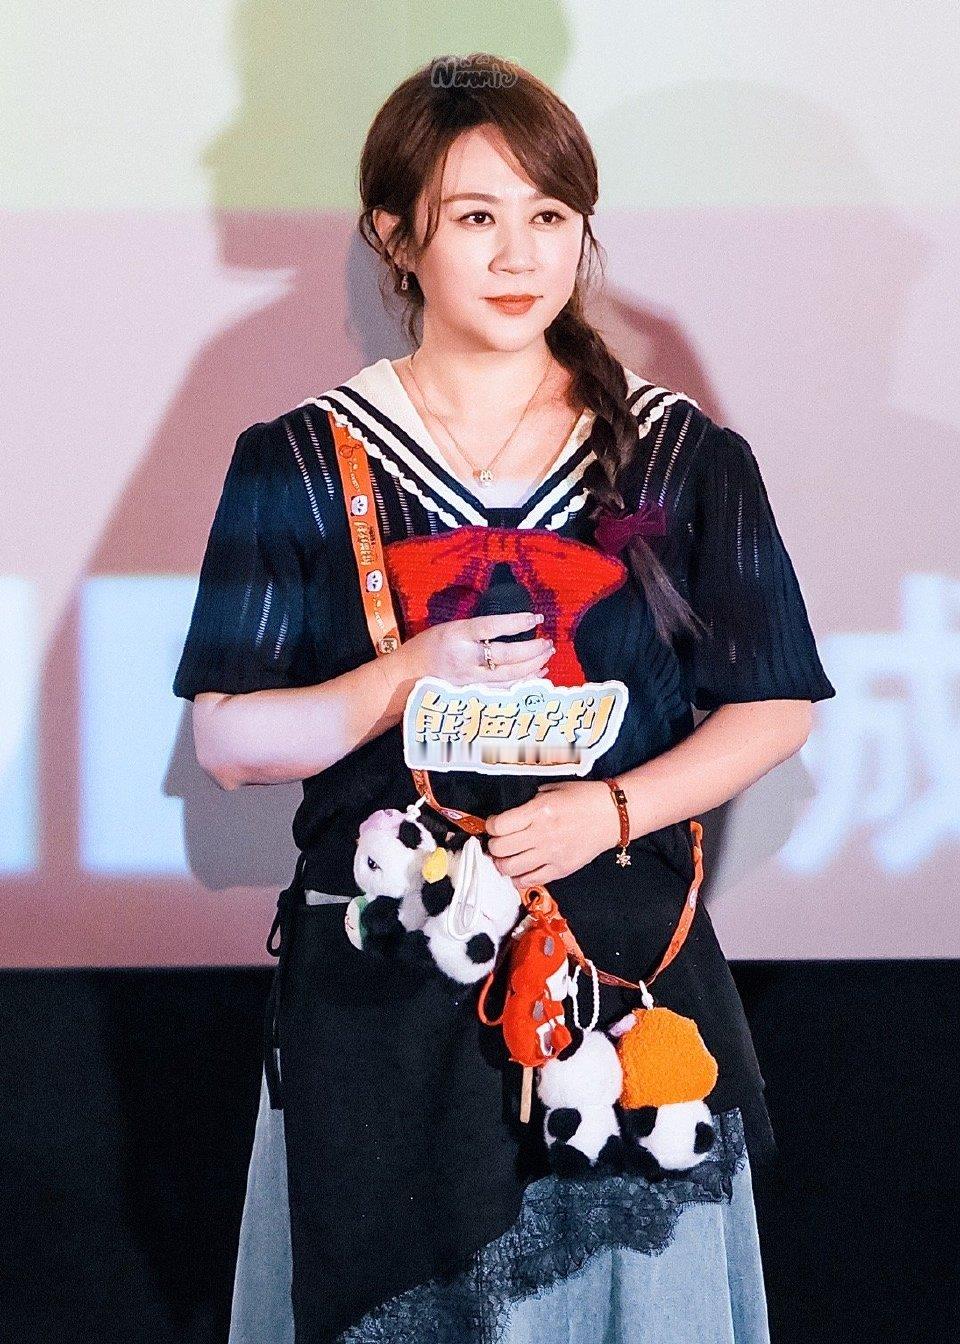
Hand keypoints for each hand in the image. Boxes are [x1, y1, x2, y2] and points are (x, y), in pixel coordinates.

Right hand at [398, 610, 554, 685]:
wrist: (405, 677)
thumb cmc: (427, 648)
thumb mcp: (449, 628)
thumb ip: (476, 630)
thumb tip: (509, 627)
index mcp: (457, 635)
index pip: (492, 627)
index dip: (516, 622)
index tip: (536, 619)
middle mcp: (465, 658)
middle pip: (506, 655)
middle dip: (532, 650)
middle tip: (548, 643)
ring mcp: (469, 680)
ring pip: (509, 676)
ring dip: (532, 666)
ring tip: (546, 656)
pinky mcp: (472, 694)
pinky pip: (503, 690)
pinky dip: (523, 683)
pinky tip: (536, 675)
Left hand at [485, 779, 622, 889]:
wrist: (613, 815)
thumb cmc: (583, 798)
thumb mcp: (553, 789)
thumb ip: (529, 802)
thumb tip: (509, 816)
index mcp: (539, 811)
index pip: (498, 826)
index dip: (490, 825)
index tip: (493, 824)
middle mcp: (542, 834)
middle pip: (500, 848)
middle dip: (493, 845)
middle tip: (498, 841)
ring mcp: (551, 855)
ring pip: (510, 868)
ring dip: (502, 863)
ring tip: (505, 857)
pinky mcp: (561, 870)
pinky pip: (529, 881)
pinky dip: (518, 878)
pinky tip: (520, 869)